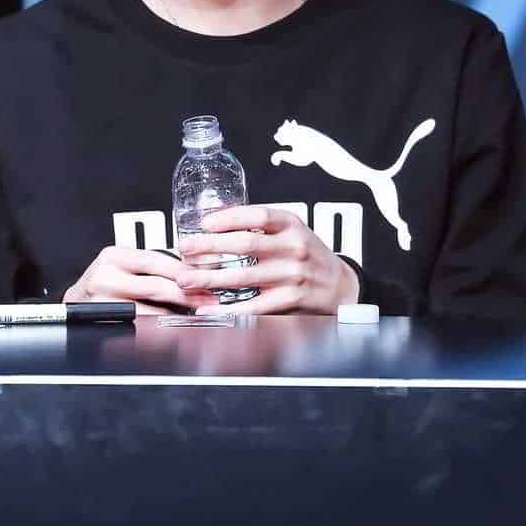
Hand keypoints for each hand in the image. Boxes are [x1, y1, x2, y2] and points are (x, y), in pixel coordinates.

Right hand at [62, 247, 213, 313]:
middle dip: (187, 293)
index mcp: (113, 257)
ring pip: (150, 309)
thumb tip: (191, 266)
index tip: (202, 276)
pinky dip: (160, 324)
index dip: (183, 270)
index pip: (155, 260)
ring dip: (177, 312)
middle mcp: (105, 277)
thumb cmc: (103, 282)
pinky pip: (140, 324)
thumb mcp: (123, 263)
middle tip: (207, 297)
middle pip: (156, 286)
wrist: (74, 304)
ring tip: (195, 311)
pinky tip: (173, 323)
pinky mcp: (106, 321)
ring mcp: (104, 302)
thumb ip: (152, 263)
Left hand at [175, 206, 359, 314]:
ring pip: (245, 276)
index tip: (203, 223)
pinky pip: (255, 306)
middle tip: (185, 249)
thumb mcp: (292, 232)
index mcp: (292, 224)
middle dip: (209, 247)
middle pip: (246, 244)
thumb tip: (214, 227)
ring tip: (187, 279)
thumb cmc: (308, 256)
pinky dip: (229, 310)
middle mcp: (294, 247)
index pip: (258, 215)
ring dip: (211, 279)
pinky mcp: (292, 300)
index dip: (228, 218)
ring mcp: (294, 275)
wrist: (340, 286)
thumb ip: (262, 228)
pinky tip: (209, 310)